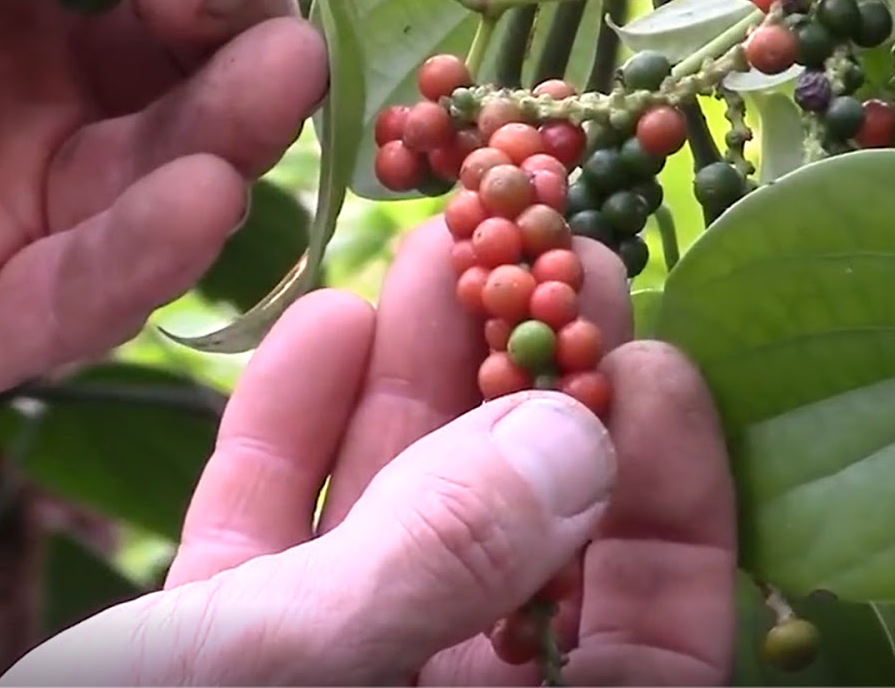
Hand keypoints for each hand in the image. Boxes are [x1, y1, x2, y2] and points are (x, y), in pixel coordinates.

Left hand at [0, 0, 326, 441]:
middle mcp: (20, 86)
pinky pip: (79, 300)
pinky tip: (199, 201)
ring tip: (267, 90)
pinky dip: (150, 258)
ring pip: (162, 180)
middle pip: (182, 65)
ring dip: (231, 137)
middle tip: (259, 20)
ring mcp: (1, 207)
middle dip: (240, 34)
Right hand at [0, 221, 737, 685]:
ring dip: (414, 380)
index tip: (655, 362)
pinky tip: (317, 322)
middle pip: (528, 542)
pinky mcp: (222, 645)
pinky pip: (280, 529)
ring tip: (432, 249)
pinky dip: (293, 429)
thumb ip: (438, 560)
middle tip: (548, 254)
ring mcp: (326, 675)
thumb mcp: (289, 671)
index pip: (649, 635)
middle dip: (535, 392)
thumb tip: (578, 436)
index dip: (673, 500)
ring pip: (402, 515)